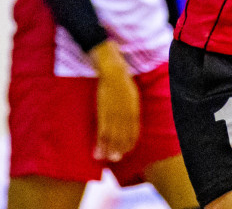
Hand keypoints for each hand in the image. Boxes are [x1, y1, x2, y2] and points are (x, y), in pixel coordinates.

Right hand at [90, 41, 140, 161]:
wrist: (113, 72)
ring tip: (105, 159)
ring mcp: (114, 116)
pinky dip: (99, 143)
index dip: (129, 143)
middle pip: (122, 138)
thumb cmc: (123, 82)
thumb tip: (131, 118)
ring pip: (112, 139)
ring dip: (108, 150)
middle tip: (115, 159)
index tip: (126, 151)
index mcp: (134, 112)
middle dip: (119, 150)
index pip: (134, 133)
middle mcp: (126, 117)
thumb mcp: (133, 96)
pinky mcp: (103, 114)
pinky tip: (96, 150)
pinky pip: (101, 133)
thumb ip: (132, 109)